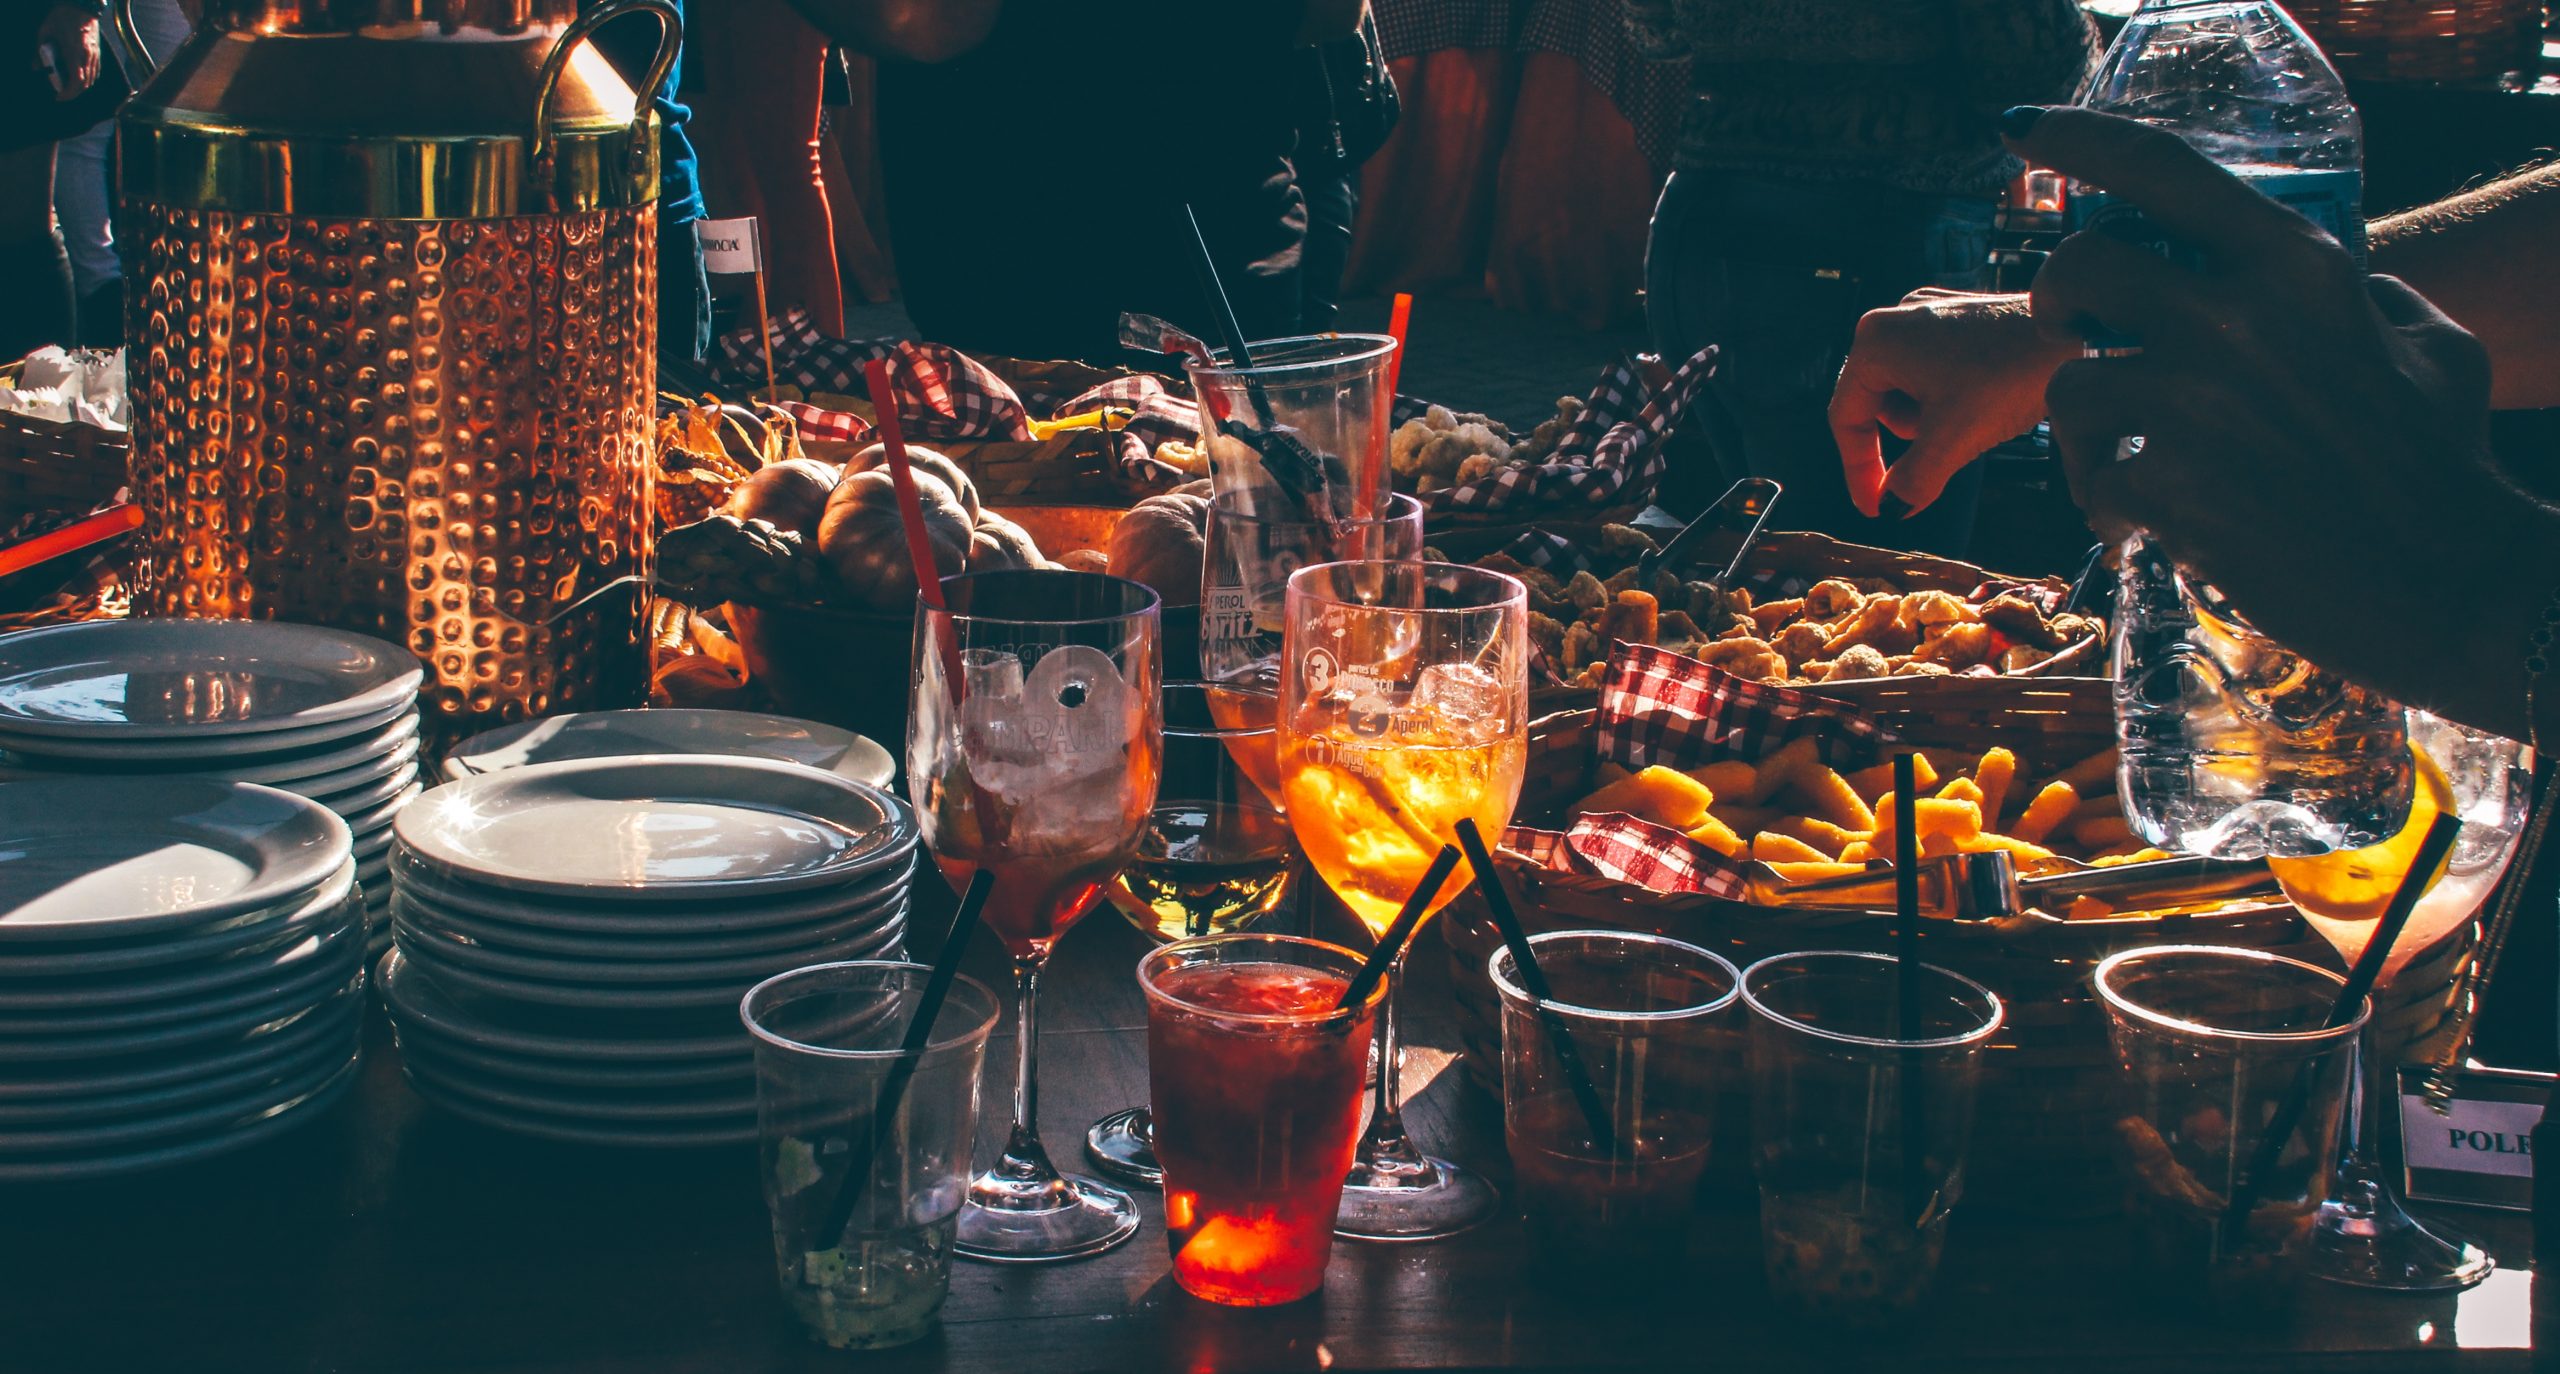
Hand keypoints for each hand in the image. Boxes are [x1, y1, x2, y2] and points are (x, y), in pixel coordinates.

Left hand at [36, 5, 100, 98]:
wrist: (82, 6)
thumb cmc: (62, 17)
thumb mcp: (45, 32)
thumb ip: (39, 51)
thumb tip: (35, 67)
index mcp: (74, 53)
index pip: (76, 82)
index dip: (68, 93)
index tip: (59, 97)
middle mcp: (87, 57)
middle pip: (85, 84)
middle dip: (74, 93)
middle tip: (62, 94)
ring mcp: (94, 55)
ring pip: (92, 79)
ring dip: (81, 86)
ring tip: (69, 86)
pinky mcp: (97, 52)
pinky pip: (95, 71)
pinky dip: (88, 78)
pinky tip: (79, 76)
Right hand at [1830, 289, 2078, 516]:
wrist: (2080, 333)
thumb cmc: (2011, 373)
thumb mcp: (1953, 438)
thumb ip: (1912, 479)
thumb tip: (1892, 508)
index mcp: (1876, 342)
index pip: (1846, 418)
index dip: (1858, 470)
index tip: (1875, 506)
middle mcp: (1894, 320)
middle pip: (1878, 405)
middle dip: (1911, 437)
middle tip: (1949, 447)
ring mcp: (1928, 316)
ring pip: (1909, 391)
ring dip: (1935, 419)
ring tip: (1978, 415)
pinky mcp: (1958, 320)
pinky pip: (1936, 372)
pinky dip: (1954, 399)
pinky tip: (1987, 400)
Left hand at [2014, 105, 2517, 711]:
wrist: (2441, 581)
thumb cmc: (2440, 463)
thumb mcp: (2424, 346)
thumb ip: (2361, 296)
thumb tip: (2328, 275)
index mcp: (2297, 267)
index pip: (2161, 169)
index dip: (2078, 138)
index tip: (2023, 130)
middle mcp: (2236, 317)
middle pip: (2078, 265)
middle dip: (2058, 301)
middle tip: (2075, 333)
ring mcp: (2193, 401)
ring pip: (2068, 382)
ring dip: (2084, 428)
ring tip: (2128, 461)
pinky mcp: (2162, 483)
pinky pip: (2091, 478)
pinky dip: (2110, 507)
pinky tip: (2153, 525)